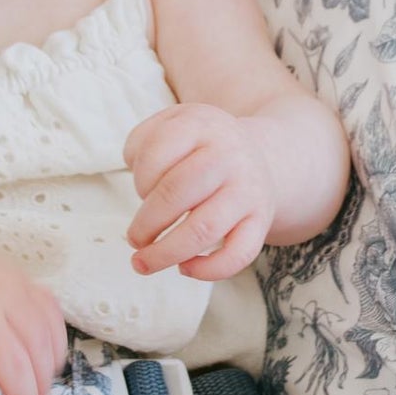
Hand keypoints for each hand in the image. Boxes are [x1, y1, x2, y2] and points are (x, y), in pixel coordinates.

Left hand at [126, 104, 276, 278]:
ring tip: (144, 262)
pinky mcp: (261, 220)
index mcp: (201, 125)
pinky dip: (208, 270)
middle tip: (134, 238)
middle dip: (146, 223)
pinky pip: (239, 254)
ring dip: (166, 252)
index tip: (141, 192)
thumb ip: (142, 145)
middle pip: (177, 192)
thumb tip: (142, 193)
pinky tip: (184, 269)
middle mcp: (228, 155)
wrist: (253, 155)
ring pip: (204, 228)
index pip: (156, 155)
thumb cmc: (198, 147)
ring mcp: (247, 190)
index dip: (138, 180)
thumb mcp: (171, 124)